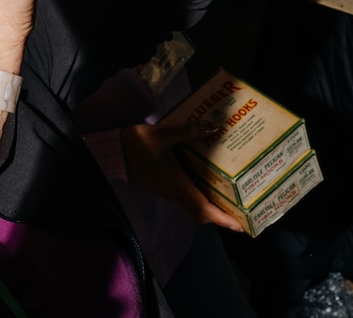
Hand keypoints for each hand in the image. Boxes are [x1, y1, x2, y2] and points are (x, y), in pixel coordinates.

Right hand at [121, 121, 244, 232]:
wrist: (114, 151)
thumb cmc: (137, 144)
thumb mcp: (163, 134)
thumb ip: (188, 130)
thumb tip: (213, 126)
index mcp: (177, 184)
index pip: (203, 209)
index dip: (222, 219)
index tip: (239, 226)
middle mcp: (173, 192)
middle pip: (199, 215)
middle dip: (219, 218)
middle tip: (236, 212)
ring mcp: (166, 191)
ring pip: (191, 209)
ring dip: (208, 210)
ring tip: (225, 201)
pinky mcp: (162, 187)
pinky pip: (184, 200)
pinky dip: (197, 200)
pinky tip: (203, 184)